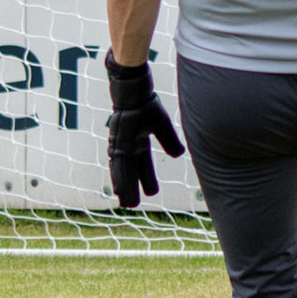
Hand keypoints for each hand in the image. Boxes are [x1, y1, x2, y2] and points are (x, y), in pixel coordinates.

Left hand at [105, 51, 184, 208]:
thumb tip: (178, 155)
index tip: (151, 192)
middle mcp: (128, 146)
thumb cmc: (146, 103)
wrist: (135, 91)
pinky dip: (118, 178)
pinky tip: (118, 190)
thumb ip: (170, 140)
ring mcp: (121, 145)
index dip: (146, 178)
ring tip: (126, 205)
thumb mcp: (162, 125)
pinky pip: (118, 165)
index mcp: (139, 141)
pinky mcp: (118, 144)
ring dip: (124, 189)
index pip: (144, 164)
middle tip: (132, 206)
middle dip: (132, 188)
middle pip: (131, 172)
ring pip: (123, 172)